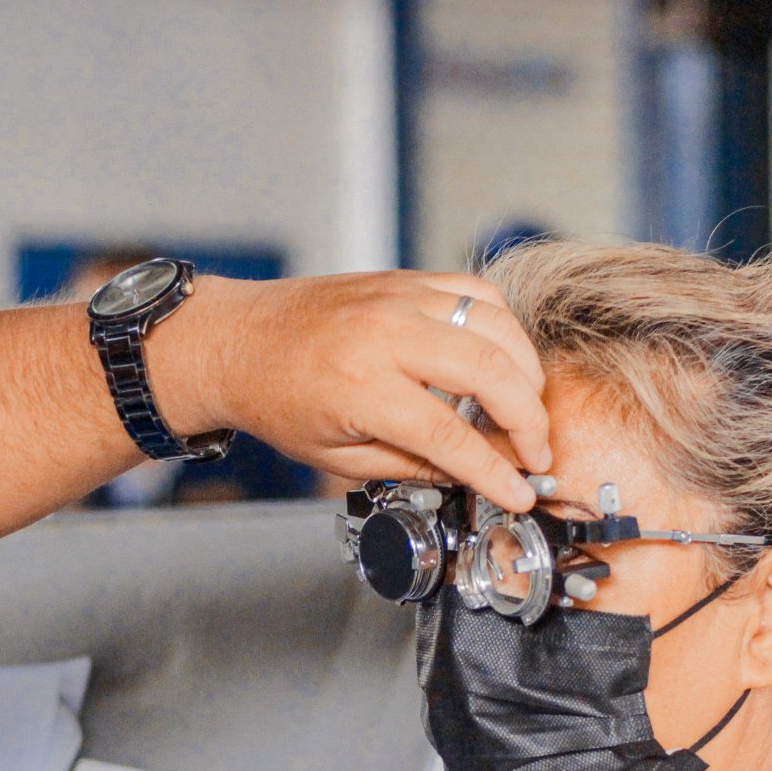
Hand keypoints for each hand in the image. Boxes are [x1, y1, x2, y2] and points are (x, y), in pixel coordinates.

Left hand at [152, 272, 551, 511]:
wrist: (236, 340)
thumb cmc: (275, 398)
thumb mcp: (335, 456)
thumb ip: (408, 465)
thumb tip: (468, 476)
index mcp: (360, 387)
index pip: (450, 435)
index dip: (494, 469)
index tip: (519, 492)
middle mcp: (384, 334)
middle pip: (490, 372)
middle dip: (528, 420)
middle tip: (535, 453)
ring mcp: (399, 297)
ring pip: (496, 324)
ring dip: (526, 371)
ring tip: (526, 410)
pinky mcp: (405, 278)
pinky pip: (476, 293)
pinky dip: (502, 327)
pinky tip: (505, 359)